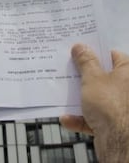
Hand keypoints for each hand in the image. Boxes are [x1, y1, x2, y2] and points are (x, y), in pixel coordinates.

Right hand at [60, 44, 128, 161]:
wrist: (119, 142)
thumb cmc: (112, 106)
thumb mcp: (92, 78)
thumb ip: (85, 62)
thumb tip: (81, 47)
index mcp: (128, 73)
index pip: (113, 56)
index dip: (95, 52)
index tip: (79, 50)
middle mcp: (127, 89)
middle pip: (102, 77)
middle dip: (84, 77)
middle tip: (69, 70)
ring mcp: (121, 108)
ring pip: (96, 98)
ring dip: (80, 99)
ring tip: (65, 95)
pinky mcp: (114, 125)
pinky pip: (93, 118)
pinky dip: (80, 118)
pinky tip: (67, 118)